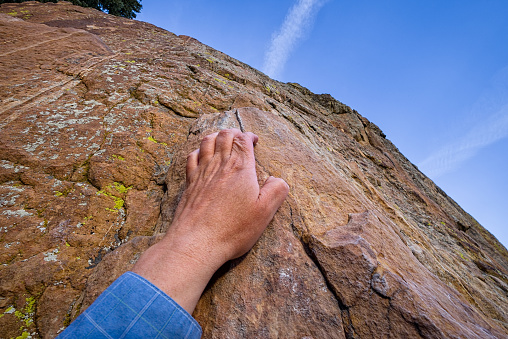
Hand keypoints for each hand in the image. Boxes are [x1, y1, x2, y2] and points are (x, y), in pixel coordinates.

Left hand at [133, 129, 288, 312]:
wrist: (197, 242)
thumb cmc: (233, 228)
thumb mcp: (265, 212)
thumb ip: (276, 191)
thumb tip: (278, 179)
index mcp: (241, 168)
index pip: (243, 139)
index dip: (249, 135)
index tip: (254, 140)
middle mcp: (220, 165)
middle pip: (224, 136)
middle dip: (233, 132)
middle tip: (240, 138)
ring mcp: (202, 173)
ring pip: (206, 142)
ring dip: (215, 136)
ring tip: (221, 139)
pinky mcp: (190, 183)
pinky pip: (192, 157)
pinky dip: (198, 150)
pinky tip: (200, 155)